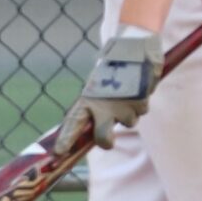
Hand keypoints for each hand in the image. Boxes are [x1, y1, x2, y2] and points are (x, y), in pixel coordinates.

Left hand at [60, 31, 162, 150]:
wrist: (132, 46)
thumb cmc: (112, 66)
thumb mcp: (96, 85)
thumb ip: (95, 105)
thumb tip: (94, 127)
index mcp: (87, 99)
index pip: (73, 123)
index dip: (66, 139)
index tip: (59, 154)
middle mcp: (103, 106)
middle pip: (103, 138)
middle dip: (106, 142)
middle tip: (108, 141)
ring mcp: (122, 106)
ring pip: (128, 122)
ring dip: (129, 111)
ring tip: (127, 91)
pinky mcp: (140, 102)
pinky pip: (142, 110)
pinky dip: (141, 101)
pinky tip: (138, 86)